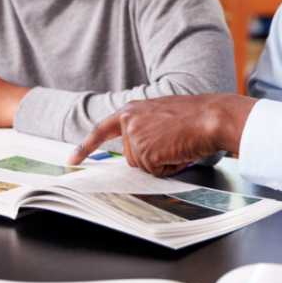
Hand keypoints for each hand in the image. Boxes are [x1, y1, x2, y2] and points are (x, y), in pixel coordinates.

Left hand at [67, 94, 257, 175]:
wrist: (211, 117)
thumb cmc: (194, 117)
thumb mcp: (161, 115)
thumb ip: (143, 128)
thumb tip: (137, 152)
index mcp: (131, 110)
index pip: (101, 130)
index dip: (85, 147)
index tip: (71, 161)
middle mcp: (128, 121)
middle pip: (130, 156)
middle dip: (151, 157)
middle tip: (171, 141)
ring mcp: (135, 136)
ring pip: (142, 166)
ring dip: (161, 162)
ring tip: (177, 144)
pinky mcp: (145, 151)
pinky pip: (154, 172)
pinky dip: (168, 167)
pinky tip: (178, 151)